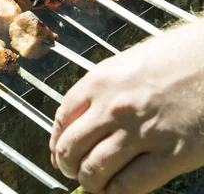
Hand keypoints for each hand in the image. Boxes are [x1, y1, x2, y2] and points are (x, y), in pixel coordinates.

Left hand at [50, 18, 203, 193]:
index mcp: (100, 81)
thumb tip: (86, 117)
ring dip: (89, 181)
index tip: (58, 151)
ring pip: (95, 170)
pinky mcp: (171, 155)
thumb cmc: (180, 56)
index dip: (56, 141)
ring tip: (94, 183)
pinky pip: (130, 184)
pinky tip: (116, 190)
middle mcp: (113, 107)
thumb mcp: (130, 63)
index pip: (61, 118)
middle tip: (73, 170)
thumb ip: (104, 89)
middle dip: (68, 164)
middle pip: (71, 147)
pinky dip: (116, 193)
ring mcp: (141, 132)